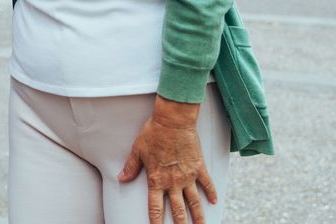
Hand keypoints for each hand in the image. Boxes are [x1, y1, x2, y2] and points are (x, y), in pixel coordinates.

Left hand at [119, 96, 216, 223]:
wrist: (173, 121)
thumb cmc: (154, 133)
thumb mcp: (138, 150)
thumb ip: (131, 167)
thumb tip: (121, 178)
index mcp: (157, 180)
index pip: (155, 208)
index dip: (156, 222)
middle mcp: (173, 182)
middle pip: (178, 210)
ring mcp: (188, 176)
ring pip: (194, 202)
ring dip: (198, 217)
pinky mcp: (199, 167)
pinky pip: (207, 184)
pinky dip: (211, 193)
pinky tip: (214, 202)